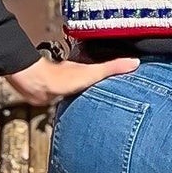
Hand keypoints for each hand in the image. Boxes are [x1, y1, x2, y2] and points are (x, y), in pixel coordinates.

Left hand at [3, 54, 138, 107]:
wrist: (37, 86)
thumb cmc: (61, 78)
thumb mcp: (93, 73)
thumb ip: (113, 68)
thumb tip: (135, 62)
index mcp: (90, 70)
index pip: (109, 71)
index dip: (121, 73)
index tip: (133, 78)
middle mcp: (81, 77)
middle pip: (99, 81)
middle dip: (110, 86)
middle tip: (123, 94)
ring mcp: (72, 87)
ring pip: (88, 91)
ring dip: (96, 96)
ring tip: (109, 104)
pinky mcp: (63, 98)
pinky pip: (79, 101)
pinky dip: (85, 104)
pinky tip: (88, 110)